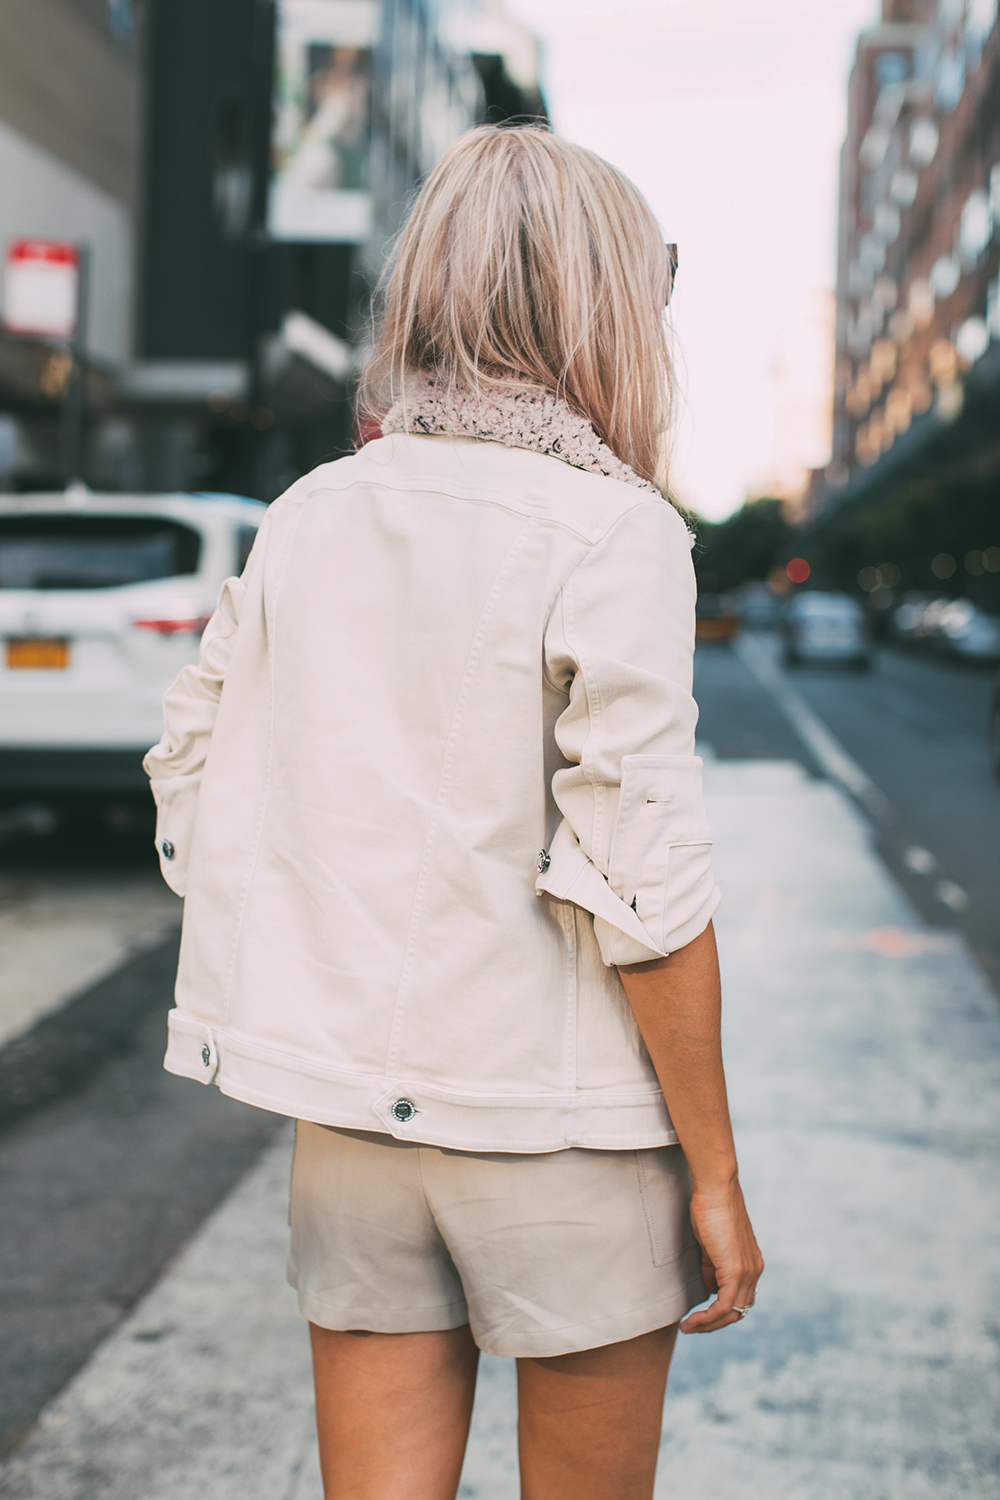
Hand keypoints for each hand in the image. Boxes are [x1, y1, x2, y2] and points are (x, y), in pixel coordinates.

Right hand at [679, 1178, 762, 1333]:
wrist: (716, 1189)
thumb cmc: (709, 1209)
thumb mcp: (711, 1244)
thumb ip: (712, 1266)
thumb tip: (709, 1287)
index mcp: (751, 1263)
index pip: (740, 1299)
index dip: (719, 1311)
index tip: (698, 1315)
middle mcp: (755, 1270)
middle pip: (739, 1311)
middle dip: (714, 1323)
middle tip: (691, 1325)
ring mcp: (749, 1272)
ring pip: (733, 1312)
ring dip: (709, 1324)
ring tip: (687, 1326)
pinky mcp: (737, 1271)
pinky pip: (725, 1306)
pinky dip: (708, 1318)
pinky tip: (691, 1320)